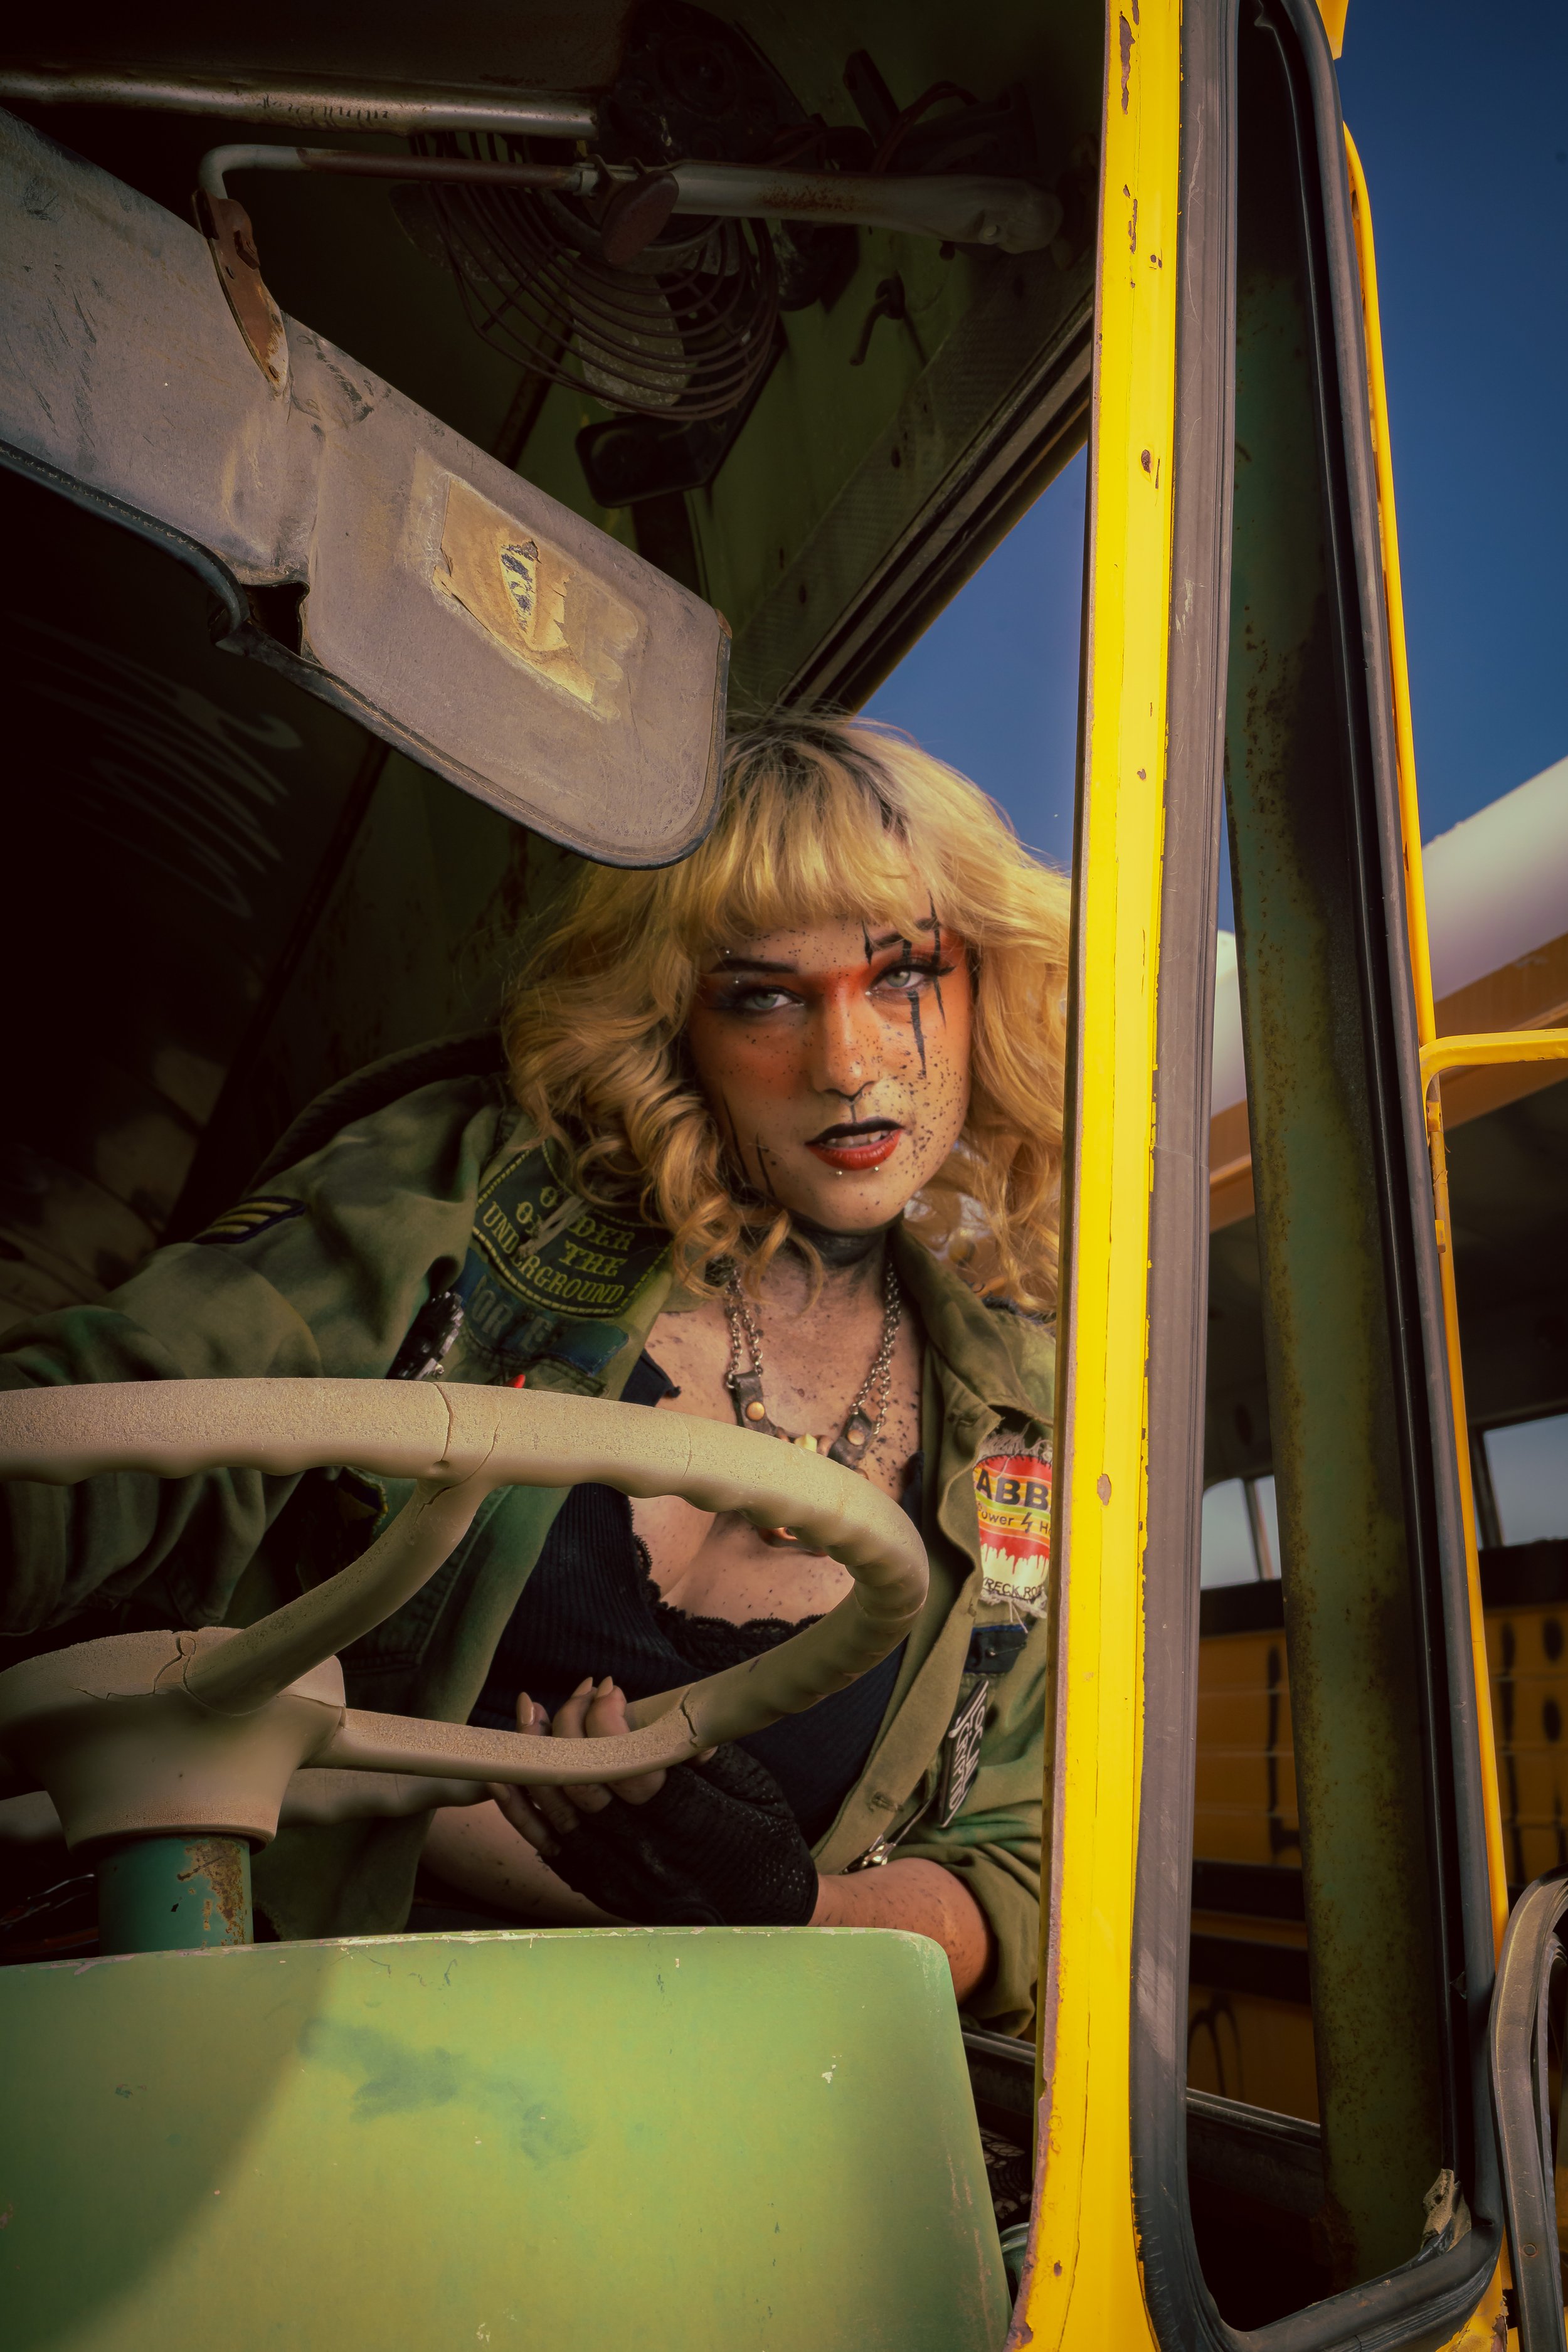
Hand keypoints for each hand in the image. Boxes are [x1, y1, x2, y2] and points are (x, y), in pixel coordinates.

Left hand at [490, 1678, 818, 1927]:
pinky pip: (549, 1849)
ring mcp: (621, 1881)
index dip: (608, 1726)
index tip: (609, 1690)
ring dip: (536, 1759)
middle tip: (577, 1692)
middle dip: (570, 1730)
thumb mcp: (755, 1790)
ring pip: (559, 1816)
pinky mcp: (601, 1892)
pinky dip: (521, 1810)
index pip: (634, 1772)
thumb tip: (668, 1718)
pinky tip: (506, 1775)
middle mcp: (652, 1861)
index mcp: (696, 1830)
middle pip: (587, 1788)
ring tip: (531, 1714)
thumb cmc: (766, 1843)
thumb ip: (708, 1755)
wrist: (766, 1915)